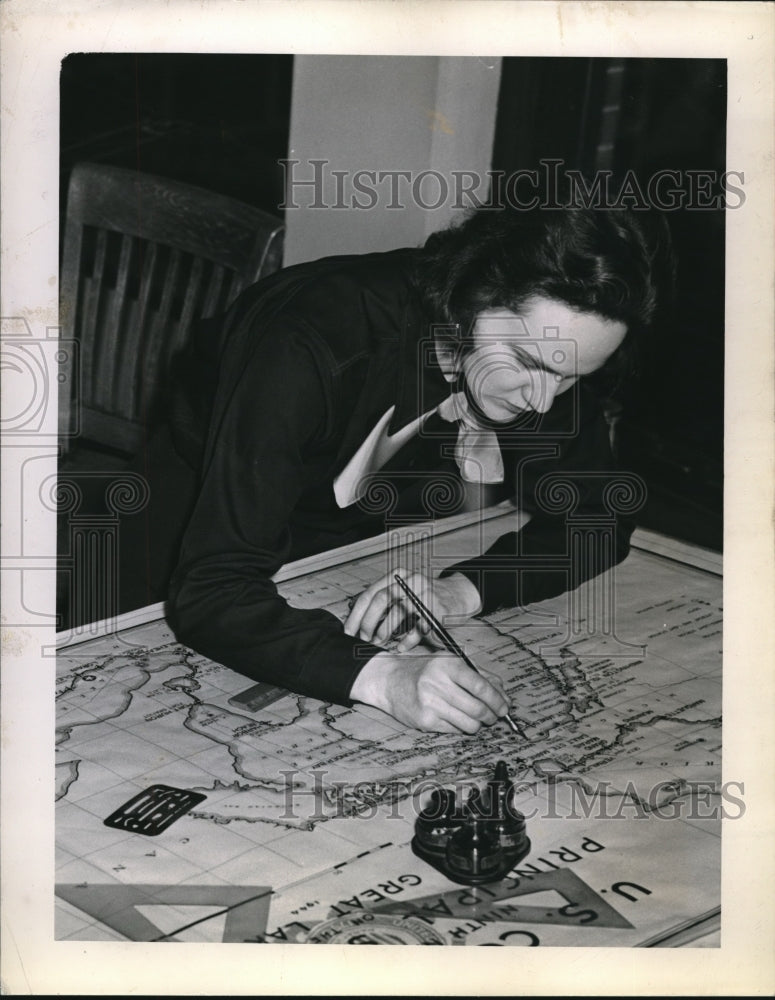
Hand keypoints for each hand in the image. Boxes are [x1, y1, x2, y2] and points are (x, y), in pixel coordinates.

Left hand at [344, 569, 481, 650]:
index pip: (370, 594)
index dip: (357, 615)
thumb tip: (355, 623)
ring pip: (399, 612)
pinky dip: (408, 640)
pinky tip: (401, 647)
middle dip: (369, 622)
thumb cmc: (423, 597)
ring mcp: (425, 593)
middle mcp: (410, 580)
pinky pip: (419, 627)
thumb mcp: (401, 592)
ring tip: (380, 643)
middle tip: (364, 639)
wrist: (456, 594)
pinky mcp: (438, 609)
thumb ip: (382, 602)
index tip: (348, 632)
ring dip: (385, 631)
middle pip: (382, 599)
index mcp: (396, 576)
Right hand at [349, 649, 508, 733]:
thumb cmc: (423, 669)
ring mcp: (430, 704)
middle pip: (478, 709)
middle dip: (491, 716)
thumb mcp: (449, 661)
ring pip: (469, 724)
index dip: (497, 700)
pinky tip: (456, 718)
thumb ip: (478, 674)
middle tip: (494, 716)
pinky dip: (461, 727)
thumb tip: (503, 693)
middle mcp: (437, 684)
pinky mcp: (425, 722)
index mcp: (447, 664)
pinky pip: (454, 731)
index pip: (481, 687)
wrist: (389, 680)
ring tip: (476, 718)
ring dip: (478, 724)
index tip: (505, 706)